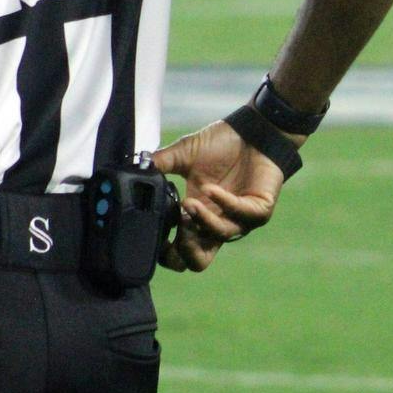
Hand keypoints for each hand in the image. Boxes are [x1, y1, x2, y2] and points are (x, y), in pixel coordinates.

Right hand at [149, 119, 292, 271]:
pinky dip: (224, 203)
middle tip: (175, 230)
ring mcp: (240, 220)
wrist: (253, 130)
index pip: (180, 253)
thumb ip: (160, 164)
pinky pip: (241, 215)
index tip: (151, 235)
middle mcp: (217, 224)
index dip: (165, 253)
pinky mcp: (260, 209)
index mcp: (197, 218)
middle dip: (183, 251)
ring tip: (189, 202)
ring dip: (201, 220)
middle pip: (199, 261)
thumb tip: (133, 168)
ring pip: (218, 235)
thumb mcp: (183, 155)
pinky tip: (210, 188)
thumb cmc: (220, 145)